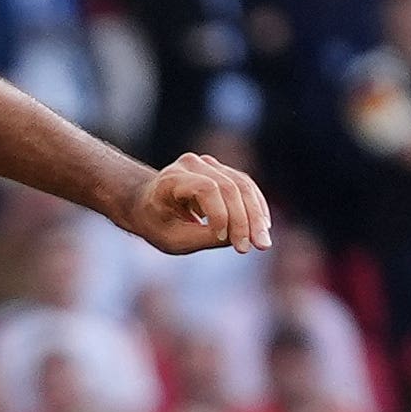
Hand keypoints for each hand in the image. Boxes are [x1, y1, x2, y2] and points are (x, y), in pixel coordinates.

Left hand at [123, 152, 272, 256]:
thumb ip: (203, 238)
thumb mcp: (173, 239)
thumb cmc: (156, 224)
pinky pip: (246, 186)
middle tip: (256, 247)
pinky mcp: (222, 171)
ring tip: (263, 243)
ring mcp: (208, 164)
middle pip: (229, 186)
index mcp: (171, 179)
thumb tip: (236, 237)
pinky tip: (264, 227)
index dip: (220, 213)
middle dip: (245, 219)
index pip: (206, 189)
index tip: (224, 240)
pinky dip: (256, 207)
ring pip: (243, 185)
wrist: (147, 203)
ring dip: (256, 215)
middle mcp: (191, 164)